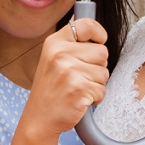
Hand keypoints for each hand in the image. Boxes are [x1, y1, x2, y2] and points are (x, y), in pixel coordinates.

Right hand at [22, 18, 108, 136]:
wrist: (39, 119)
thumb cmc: (50, 90)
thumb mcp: (52, 59)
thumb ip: (71, 45)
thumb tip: (97, 33)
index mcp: (54, 43)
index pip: (86, 25)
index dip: (98, 33)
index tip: (99, 41)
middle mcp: (61, 54)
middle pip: (102, 52)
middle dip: (97, 66)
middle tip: (79, 77)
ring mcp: (70, 71)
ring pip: (104, 72)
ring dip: (96, 84)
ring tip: (77, 89)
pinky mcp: (79, 89)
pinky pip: (102, 90)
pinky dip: (95, 98)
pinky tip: (79, 100)